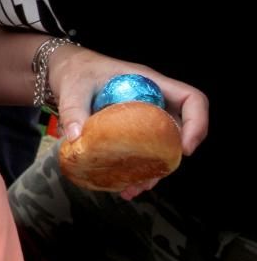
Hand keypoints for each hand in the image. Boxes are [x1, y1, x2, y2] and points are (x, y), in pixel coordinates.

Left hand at [50, 45, 208, 196]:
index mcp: (149, 83)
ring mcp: (142, 117)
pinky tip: (119, 184)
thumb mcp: (73, 88)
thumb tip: (76, 137)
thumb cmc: (75, 71)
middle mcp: (152, 101)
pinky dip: (133, 169)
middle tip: (148, 180)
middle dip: (169, 160)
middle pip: (177, 132)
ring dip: (150, 171)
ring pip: (159, 147)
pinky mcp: (128, 130)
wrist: (63, 71)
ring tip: (131, 189)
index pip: (191, 99)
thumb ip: (73, 109)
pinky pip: (140, 152)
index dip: (197, 124)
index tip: (184, 150)